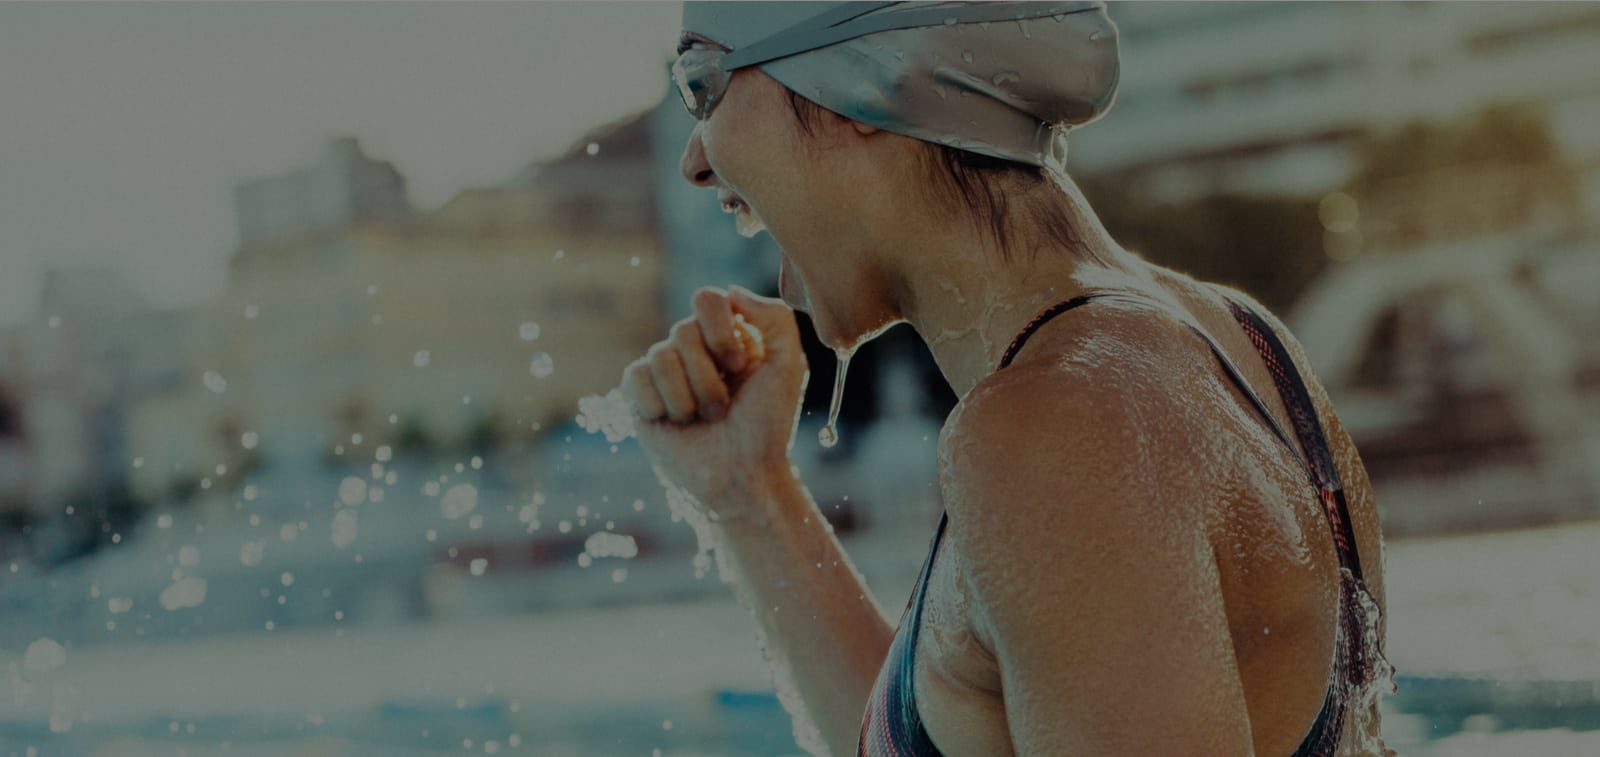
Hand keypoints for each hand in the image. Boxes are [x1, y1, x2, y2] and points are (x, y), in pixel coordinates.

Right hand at [620, 285, 808, 510]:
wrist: (741, 476)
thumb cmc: (768, 425)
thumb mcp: (789, 365)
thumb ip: (774, 316)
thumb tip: (731, 291)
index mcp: (729, 335)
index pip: (706, 299)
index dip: (719, 332)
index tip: (739, 366)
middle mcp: (695, 349)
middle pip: (682, 330)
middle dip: (708, 377)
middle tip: (724, 408)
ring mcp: (666, 372)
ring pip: (659, 355)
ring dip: (688, 397)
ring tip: (704, 420)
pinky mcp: (641, 396)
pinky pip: (635, 376)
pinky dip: (659, 404)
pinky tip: (675, 423)